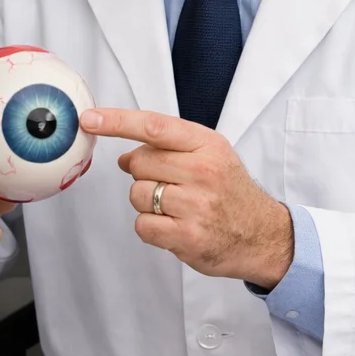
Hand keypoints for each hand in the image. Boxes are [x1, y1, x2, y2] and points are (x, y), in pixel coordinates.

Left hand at [81, 108, 294, 287]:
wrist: (264, 235)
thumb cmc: (231, 192)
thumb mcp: (211, 155)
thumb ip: (169, 149)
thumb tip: (124, 157)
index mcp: (207, 145)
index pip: (154, 127)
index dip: (117, 121)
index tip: (90, 118)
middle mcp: (203, 171)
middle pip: (139, 163)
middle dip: (144, 175)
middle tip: (171, 185)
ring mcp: (195, 205)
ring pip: (137, 195)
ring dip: (147, 203)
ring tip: (176, 208)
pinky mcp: (187, 237)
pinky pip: (142, 226)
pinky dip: (151, 228)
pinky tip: (174, 226)